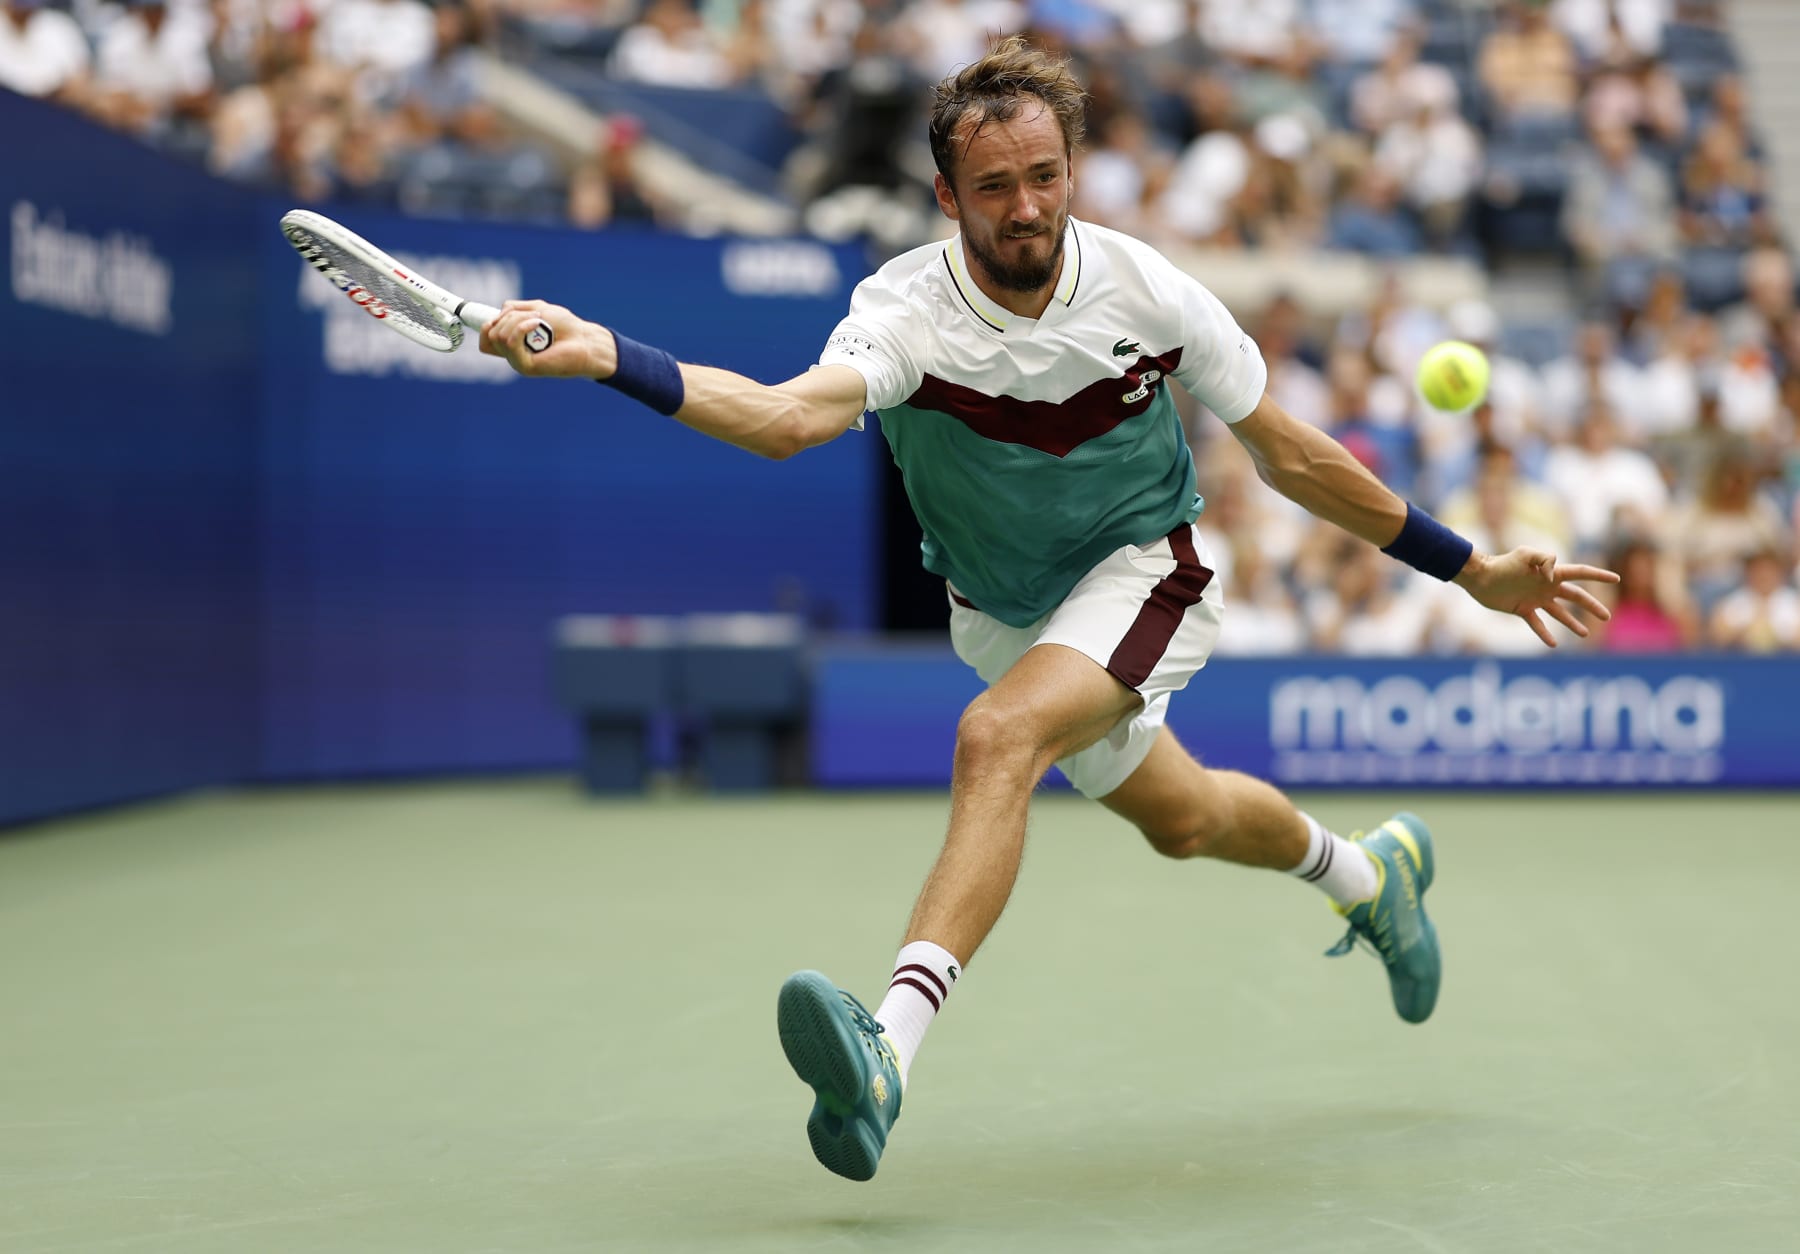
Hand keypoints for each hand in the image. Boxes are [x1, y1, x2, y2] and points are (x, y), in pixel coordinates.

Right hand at [478, 299, 616, 378]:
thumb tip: (498, 314)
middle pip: (489, 333)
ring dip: (518, 319)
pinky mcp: (526, 367)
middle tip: (535, 317)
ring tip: (540, 321)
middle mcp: (513, 355)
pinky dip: (522, 327)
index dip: (486, 325)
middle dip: (509, 316)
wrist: (585, 339)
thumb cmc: (566, 326)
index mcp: (513, 344)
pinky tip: (538, 324)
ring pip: (498, 335)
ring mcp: (518, 362)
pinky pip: (510, 342)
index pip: (485, 340)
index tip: (503, 314)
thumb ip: (515, 308)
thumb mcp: (537, 309)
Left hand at [1454, 548, 1619, 647]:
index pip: (1581, 573)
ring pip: (1560, 613)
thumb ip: (1545, 559)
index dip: (1598, 576)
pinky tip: (1553, 644)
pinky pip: (1538, 624)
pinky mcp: (1523, 610)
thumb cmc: (1503, 563)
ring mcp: (1536, 599)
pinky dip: (1545, 634)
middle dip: (1592, 606)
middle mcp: (1547, 586)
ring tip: (1584, 634)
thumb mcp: (1525, 554)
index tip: (1616, 579)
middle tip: (1607, 617)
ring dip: (1573, 624)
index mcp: (1552, 573)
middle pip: (1576, 597)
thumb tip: (1555, 574)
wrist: (1481, 577)